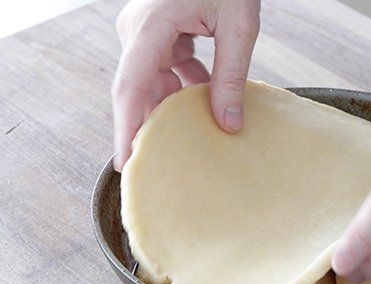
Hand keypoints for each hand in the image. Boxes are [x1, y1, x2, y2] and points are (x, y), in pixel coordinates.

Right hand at [111, 0, 259, 170]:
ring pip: (153, 82)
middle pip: (137, 89)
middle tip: (160, 165)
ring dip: (173, 106)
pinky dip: (184, 88)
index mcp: (151, 25)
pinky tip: (205, 103)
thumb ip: (232, 76)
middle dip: (149, 125)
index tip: (125, 161)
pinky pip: (166, 69)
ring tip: (189, 140)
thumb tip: (229, 124)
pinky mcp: (159, 33)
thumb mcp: (239, 26)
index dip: (126, 126)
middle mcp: (139, 30)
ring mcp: (146, 32)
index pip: (130, 85)